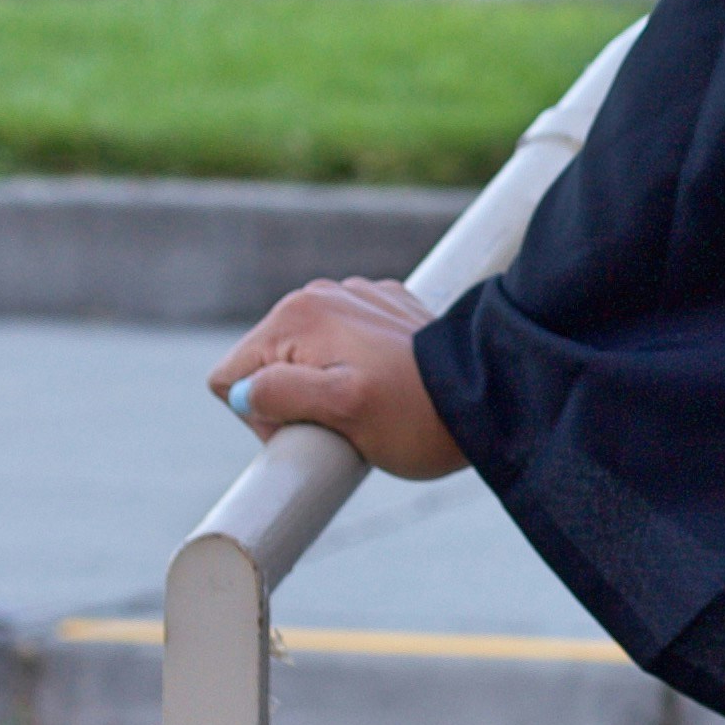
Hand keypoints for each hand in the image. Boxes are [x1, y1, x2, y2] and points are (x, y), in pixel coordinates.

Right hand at [205, 279, 465, 483]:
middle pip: (264, 366)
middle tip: (345, 422)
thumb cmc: (415, 415)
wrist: (491, 395)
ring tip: (371, 403)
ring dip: (323, 388)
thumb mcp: (342, 414)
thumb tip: (242, 391)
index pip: (232, 378)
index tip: (311, 429)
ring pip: (301, 359)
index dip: (260, 417)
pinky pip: (340, 348)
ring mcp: (351, 299)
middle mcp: (317, 296)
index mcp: (296, 317)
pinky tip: (387, 384)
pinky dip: (354, 369)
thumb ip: (282, 395)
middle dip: (291, 401)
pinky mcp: (381, 310)